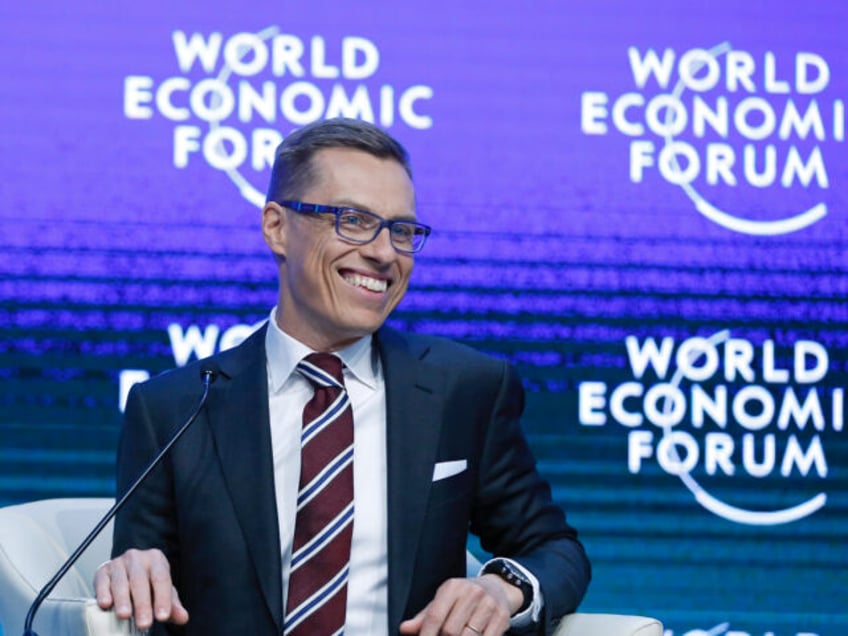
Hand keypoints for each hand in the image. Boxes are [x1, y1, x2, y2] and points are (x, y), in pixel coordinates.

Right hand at [93, 548, 188, 630]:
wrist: (126, 572)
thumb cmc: (148, 583)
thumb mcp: (162, 591)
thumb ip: (172, 605)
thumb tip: (183, 617)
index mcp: (156, 560)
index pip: (161, 579)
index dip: (163, 598)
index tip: (162, 616)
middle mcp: (137, 558)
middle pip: (140, 581)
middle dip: (142, 604)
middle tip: (144, 623)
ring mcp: (118, 563)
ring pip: (120, 582)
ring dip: (122, 600)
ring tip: (125, 615)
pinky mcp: (103, 571)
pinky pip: (102, 581)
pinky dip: (103, 593)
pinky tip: (106, 604)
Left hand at [399, 574, 521, 635]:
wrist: (497, 588)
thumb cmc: (464, 598)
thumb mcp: (443, 600)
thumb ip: (424, 617)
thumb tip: (404, 629)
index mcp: (453, 587)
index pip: (435, 616)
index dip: (426, 635)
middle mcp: (471, 593)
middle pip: (451, 631)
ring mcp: (488, 605)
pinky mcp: (502, 618)